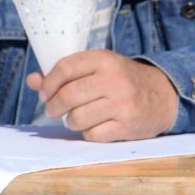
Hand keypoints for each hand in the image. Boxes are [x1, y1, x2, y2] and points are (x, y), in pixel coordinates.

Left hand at [25, 50, 178, 141]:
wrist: (162, 96)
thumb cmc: (122, 80)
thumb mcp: (98, 68)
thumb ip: (65, 74)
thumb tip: (33, 81)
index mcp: (104, 59)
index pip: (65, 68)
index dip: (48, 83)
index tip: (43, 92)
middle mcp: (113, 80)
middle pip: (68, 95)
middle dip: (53, 106)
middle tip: (53, 110)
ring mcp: (122, 104)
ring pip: (77, 118)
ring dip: (70, 121)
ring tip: (76, 117)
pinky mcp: (127, 126)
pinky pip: (92, 134)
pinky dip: (88, 133)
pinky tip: (94, 125)